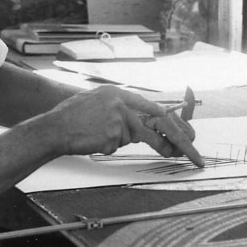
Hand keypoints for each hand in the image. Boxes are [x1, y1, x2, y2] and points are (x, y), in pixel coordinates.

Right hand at [46, 86, 195, 159]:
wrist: (55, 127)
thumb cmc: (72, 116)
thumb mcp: (96, 100)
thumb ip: (117, 107)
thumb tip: (136, 119)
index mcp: (118, 94)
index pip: (151, 106)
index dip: (169, 118)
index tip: (182, 129)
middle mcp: (121, 105)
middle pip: (154, 123)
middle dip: (176, 139)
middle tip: (192, 152)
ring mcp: (118, 121)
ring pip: (132, 137)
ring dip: (127, 141)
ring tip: (114, 139)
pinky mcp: (112, 137)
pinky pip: (116, 146)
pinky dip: (106, 146)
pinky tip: (92, 140)